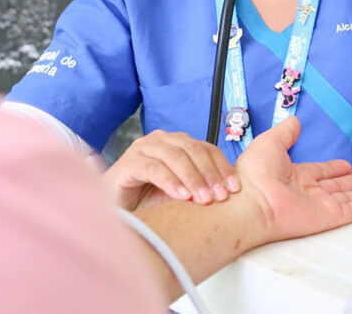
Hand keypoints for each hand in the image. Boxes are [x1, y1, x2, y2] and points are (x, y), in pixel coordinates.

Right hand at [102, 130, 238, 210]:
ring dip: (193, 178)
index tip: (235, 188)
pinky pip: (154, 168)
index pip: (207, 149)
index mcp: (178, 143)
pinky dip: (171, 182)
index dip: (222, 167)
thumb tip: (231, 192)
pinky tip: (182, 196)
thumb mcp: (183, 192)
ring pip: (176, 157)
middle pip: (193, 150)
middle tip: (221, 196)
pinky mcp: (128, 162)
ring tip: (204, 199)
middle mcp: (162, 140)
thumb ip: (202, 185)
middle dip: (210, 174)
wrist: (116, 212)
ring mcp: (144, 148)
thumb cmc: (150, 201)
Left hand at [235, 117, 351, 243]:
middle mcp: (307, 192)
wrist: (250, 201)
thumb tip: (293, 121)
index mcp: (294, 176)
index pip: (320, 172)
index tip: (346, 166)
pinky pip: (351, 211)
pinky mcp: (325, 217)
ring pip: (347, 200)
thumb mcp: (270, 142)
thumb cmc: (253, 175)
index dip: (334, 169)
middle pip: (337, 187)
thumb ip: (285, 133)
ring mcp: (317, 206)